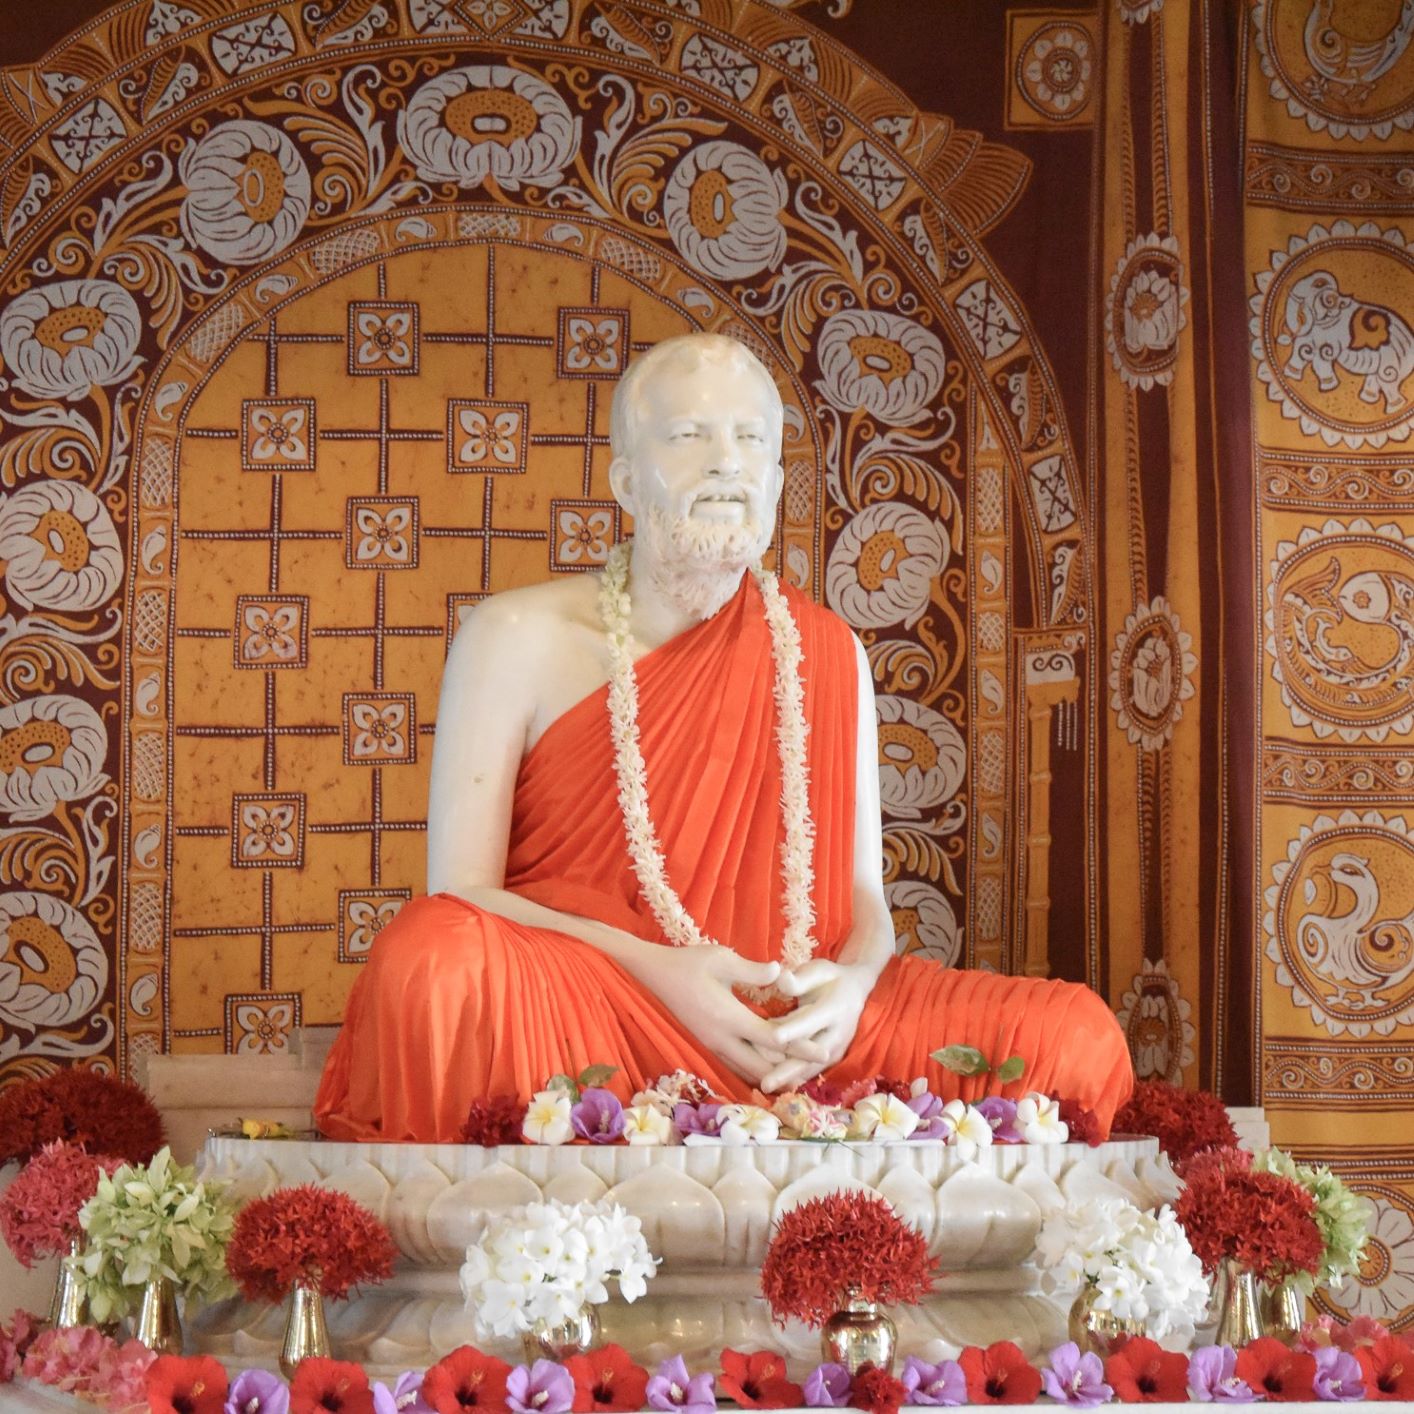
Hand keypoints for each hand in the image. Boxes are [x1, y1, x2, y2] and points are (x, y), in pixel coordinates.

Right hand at [629, 946, 826, 1088]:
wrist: (655, 975)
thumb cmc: (689, 962)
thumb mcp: (722, 958)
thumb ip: (753, 970)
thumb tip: (782, 973)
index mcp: (728, 1018)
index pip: (772, 1039)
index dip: (800, 1047)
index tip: (824, 1052)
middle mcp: (722, 1039)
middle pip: (762, 1065)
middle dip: (790, 1069)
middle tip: (817, 1071)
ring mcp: (713, 1045)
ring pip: (748, 1070)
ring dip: (772, 1071)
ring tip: (799, 1073)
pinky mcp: (709, 1044)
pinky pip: (737, 1064)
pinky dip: (756, 1067)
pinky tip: (770, 1065)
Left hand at [759, 959, 875, 1092]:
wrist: (856, 991)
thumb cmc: (830, 979)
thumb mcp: (819, 970)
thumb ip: (800, 979)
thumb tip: (780, 979)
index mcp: (835, 1007)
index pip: (811, 1020)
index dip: (793, 1029)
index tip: (775, 1037)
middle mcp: (838, 1033)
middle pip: (810, 1055)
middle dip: (787, 1070)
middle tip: (765, 1084)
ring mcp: (836, 1049)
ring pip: (809, 1068)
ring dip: (787, 1078)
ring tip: (763, 1086)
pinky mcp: (831, 1059)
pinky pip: (810, 1070)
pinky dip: (792, 1078)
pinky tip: (772, 1084)